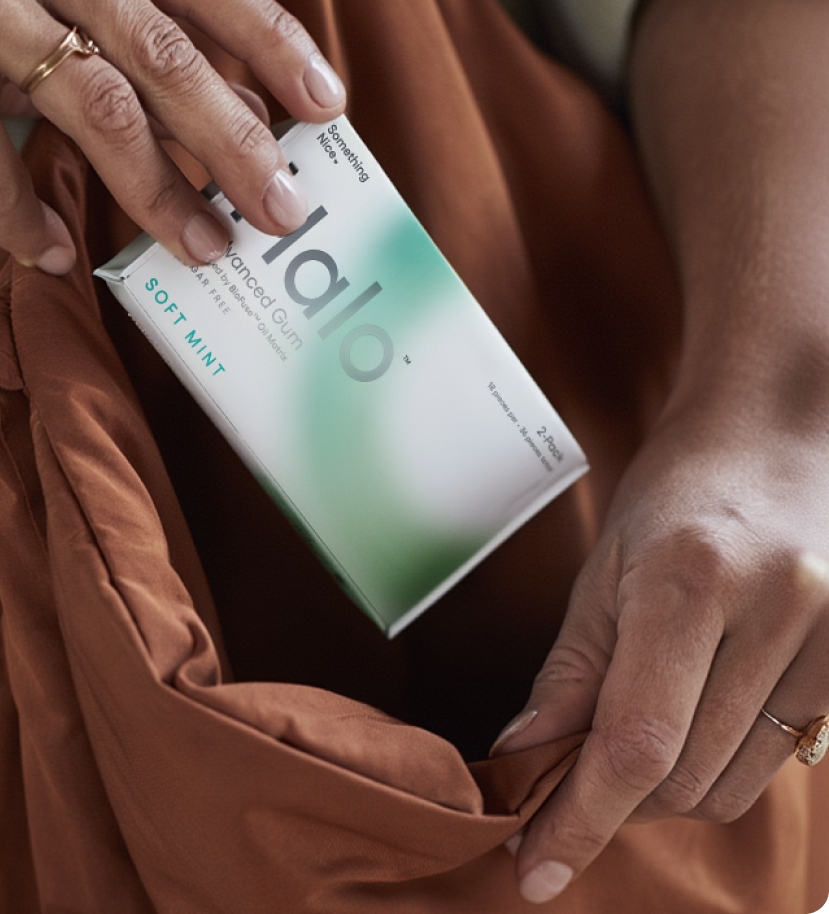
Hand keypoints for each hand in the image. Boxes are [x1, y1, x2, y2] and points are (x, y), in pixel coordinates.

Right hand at [0, 0, 345, 272]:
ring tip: (204, 249)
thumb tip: (224, 115)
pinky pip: (2, 169)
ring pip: (102, 113)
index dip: (271, 43)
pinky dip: (31, 222)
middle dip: (235, 143)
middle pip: (165, 53)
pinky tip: (57, 254)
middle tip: (282, 208)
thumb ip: (120, 24)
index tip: (326, 106)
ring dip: (160, 197)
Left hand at [491, 398, 828, 902]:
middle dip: (616, 792)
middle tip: (576, 761)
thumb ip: (569, 674)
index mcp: (691, 579)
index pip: (634, 743)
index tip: (535, 870)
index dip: (579, 820)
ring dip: (670, 781)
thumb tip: (524, 759)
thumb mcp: (602, 571)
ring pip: (732, 784)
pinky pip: (782, 760)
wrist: (772, 436)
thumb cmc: (673, 494)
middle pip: (683, 776)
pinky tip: (703, 707)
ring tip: (647, 715)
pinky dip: (723, 759)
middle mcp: (779, 609)